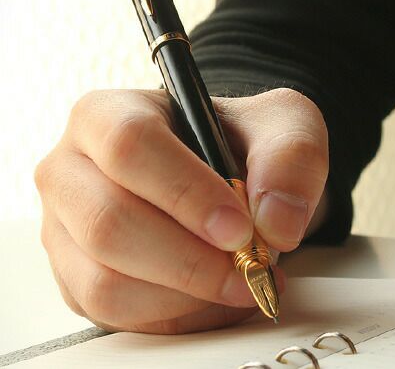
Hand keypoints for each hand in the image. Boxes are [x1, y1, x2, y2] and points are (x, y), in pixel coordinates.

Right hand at [34, 88, 328, 332]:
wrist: (228, 178)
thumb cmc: (243, 143)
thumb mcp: (285, 126)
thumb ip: (291, 157)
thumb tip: (276, 222)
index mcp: (107, 114)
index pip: (128, 146)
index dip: (185, 192)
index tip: (240, 228)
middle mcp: (71, 171)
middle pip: (108, 224)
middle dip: (191, 260)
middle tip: (253, 267)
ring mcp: (66, 230)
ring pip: (106, 282)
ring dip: (188, 295)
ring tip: (244, 281)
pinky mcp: (77, 279)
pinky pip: (116, 317)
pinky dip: (178, 317)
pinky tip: (219, 297)